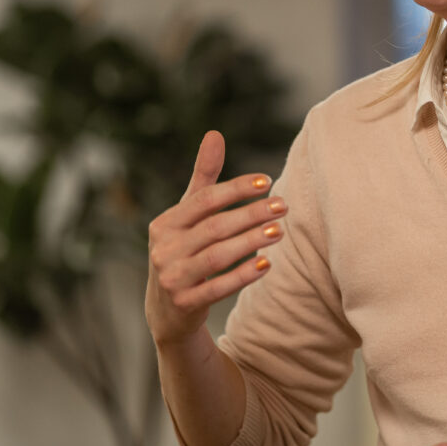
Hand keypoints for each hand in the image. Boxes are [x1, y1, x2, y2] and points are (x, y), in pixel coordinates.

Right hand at [145, 130, 286, 347]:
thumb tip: (215, 133)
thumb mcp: (187, 216)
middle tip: (283, 205)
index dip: (235, 189)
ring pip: (218, 256)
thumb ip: (203, 178)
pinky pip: (218, 287)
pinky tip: (267, 263)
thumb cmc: (184, 251)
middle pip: (214, 227)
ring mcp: (172, 278)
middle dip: (251, 214)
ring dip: (251, 242)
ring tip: (279, 230)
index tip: (267, 181)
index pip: (204, 199)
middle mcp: (163, 249)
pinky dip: (243, 275)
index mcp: (164, 224)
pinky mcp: (185, 304)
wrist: (167, 312)